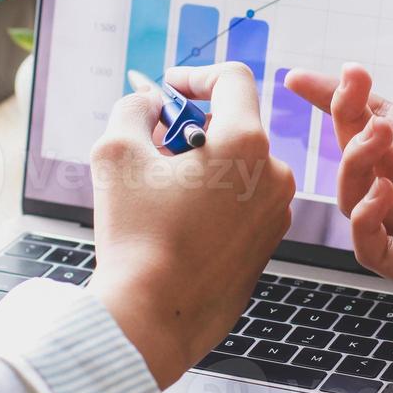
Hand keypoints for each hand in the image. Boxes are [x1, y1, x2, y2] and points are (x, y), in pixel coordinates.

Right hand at [86, 62, 295, 388]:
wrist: (153, 317)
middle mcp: (275, 173)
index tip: (165, 91)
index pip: (232, 79)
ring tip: (159, 195)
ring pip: (239, 167)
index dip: (193, 76)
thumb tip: (149, 104)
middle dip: (191, 129)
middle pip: (234, 125)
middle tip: (150, 148)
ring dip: (202, 167)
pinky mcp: (269, 244)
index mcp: (247, 142)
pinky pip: (243, 203)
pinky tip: (176, 224)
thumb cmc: (136, 235)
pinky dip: (214, 200)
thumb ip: (134, 110)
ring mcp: (277, 212)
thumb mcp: (115, 152)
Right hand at [284, 62, 392, 337]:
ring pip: (359, 200)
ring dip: (352, 167)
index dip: (339, 99)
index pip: (378, 118)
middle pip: (361, 153)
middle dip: (343, 120)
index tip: (302, 78)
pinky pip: (379, 251)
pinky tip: (378, 195)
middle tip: (350, 92)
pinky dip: (364, 225)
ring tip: (374, 139)